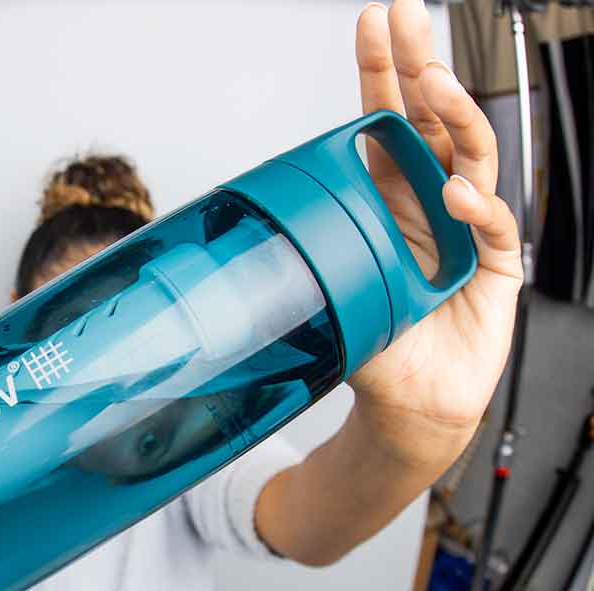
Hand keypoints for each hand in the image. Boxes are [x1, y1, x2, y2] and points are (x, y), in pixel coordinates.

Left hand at [350, 0, 522, 462]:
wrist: (407, 402)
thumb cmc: (374, 346)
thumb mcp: (328, 296)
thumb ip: (306, 261)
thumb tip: (246, 239)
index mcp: (388, 202)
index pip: (388, 125)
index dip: (382, 75)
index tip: (373, 24)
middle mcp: (430, 205)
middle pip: (432, 122)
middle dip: (421, 66)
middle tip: (408, 19)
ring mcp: (465, 229)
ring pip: (471, 156)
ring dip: (451, 118)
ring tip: (433, 85)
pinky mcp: (494, 265)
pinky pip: (493, 225)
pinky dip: (474, 206)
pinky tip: (454, 191)